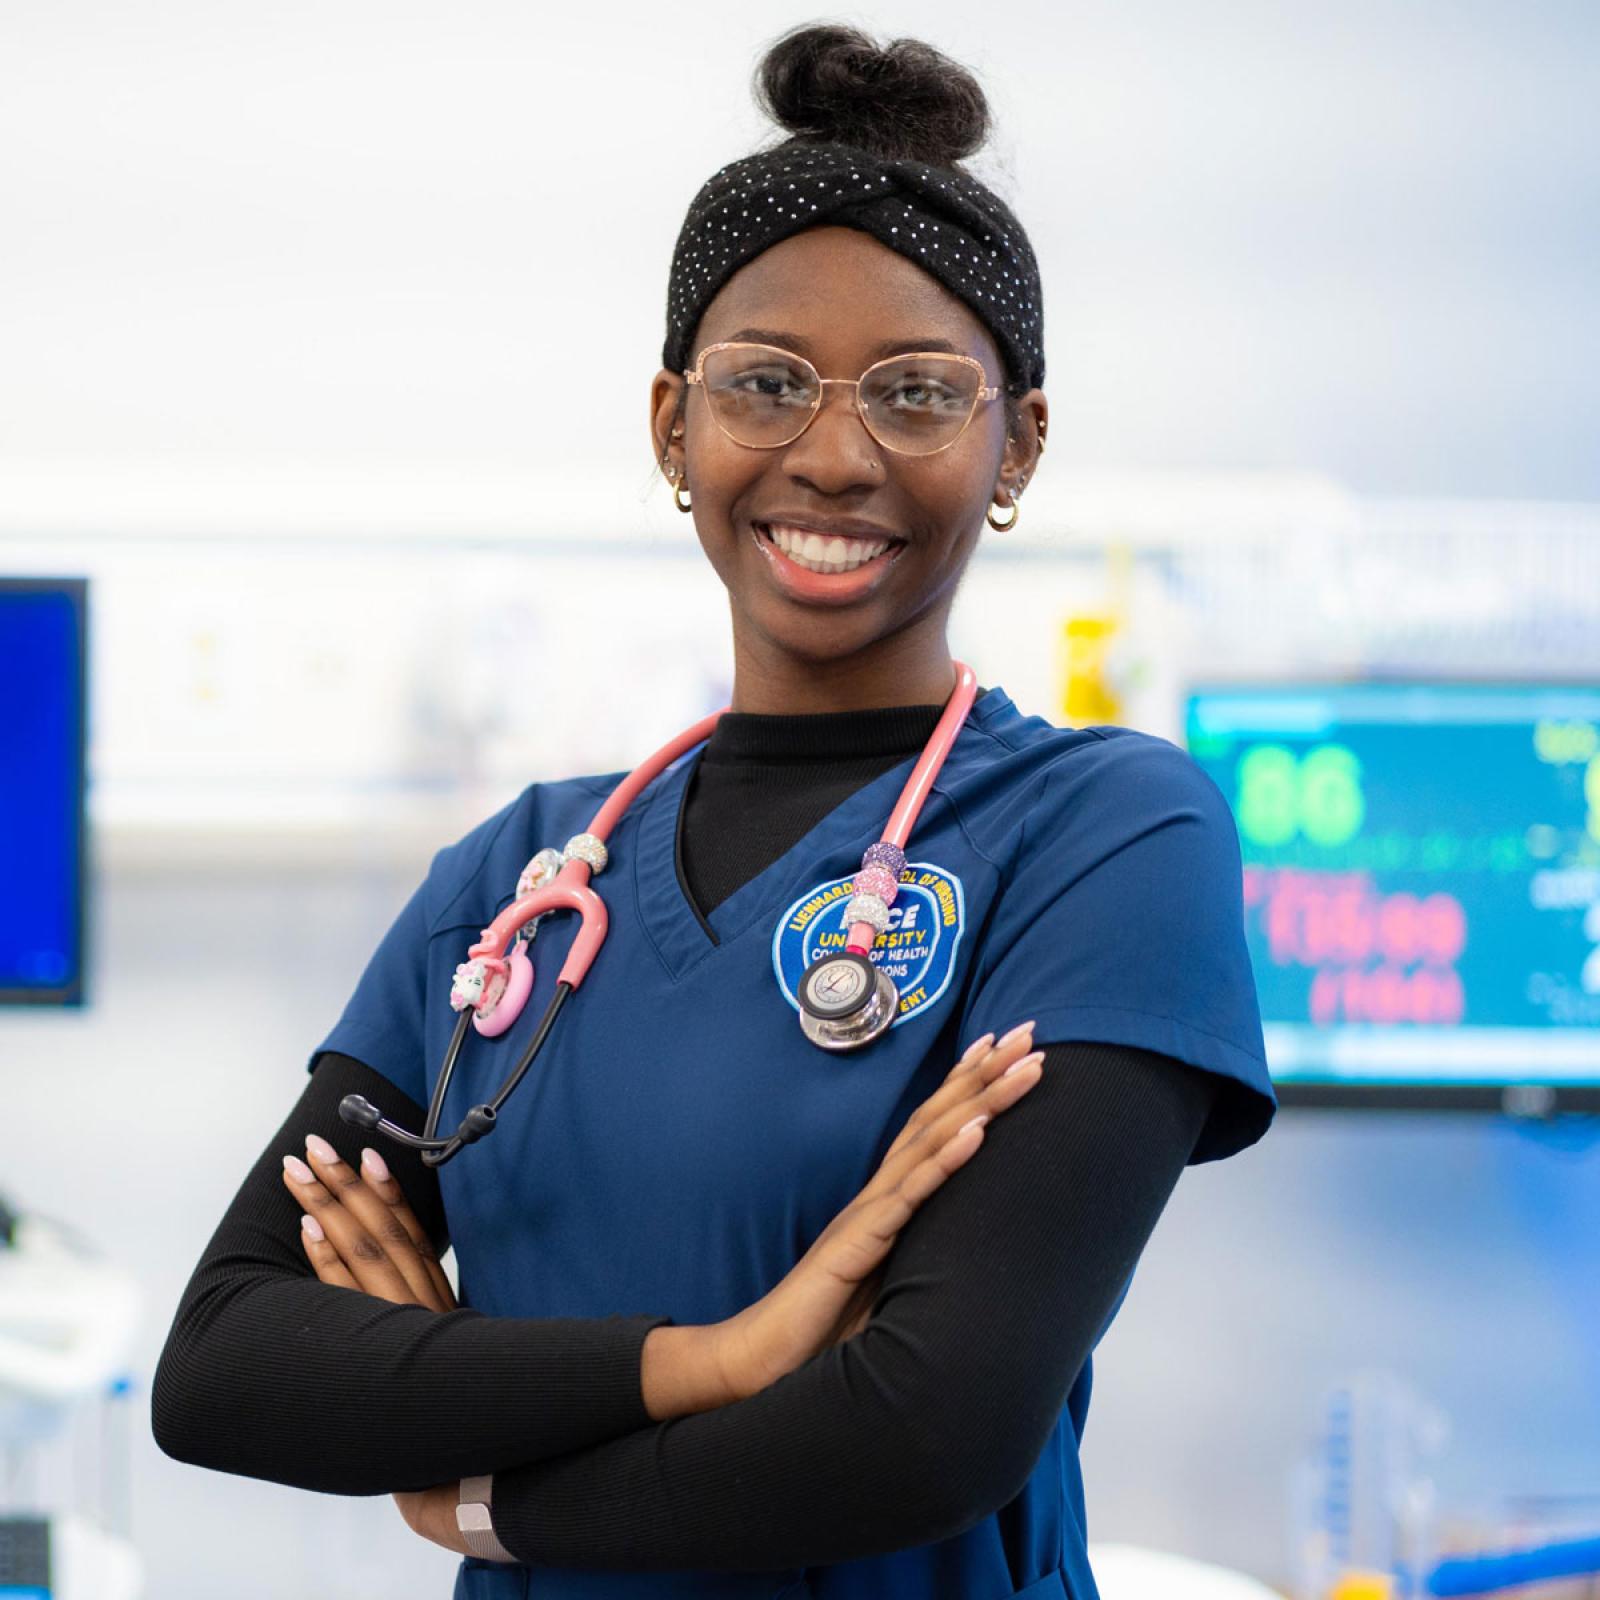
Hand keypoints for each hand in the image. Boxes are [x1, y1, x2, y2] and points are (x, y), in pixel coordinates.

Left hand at [280, 1135, 460, 1542]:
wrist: (475, 1456)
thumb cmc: (461, 1410)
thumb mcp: (456, 1355)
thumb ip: (432, 1324)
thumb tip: (409, 1289)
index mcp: (436, 1304)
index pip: (408, 1234)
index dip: (387, 1192)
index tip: (367, 1155)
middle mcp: (417, 1306)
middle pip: (378, 1232)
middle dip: (342, 1186)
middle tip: (313, 1146)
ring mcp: (397, 1325)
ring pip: (360, 1252)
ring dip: (327, 1206)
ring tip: (299, 1171)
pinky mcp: (378, 1347)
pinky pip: (347, 1297)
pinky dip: (326, 1260)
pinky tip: (307, 1228)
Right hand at [713, 1022, 1043, 1400]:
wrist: (762, 1360)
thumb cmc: (823, 1328)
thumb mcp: (889, 1286)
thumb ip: (922, 1258)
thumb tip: (971, 1252)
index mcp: (885, 1201)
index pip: (932, 1127)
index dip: (968, 1085)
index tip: (1006, 1048)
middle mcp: (878, 1194)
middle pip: (937, 1117)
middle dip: (985, 1072)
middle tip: (1031, 1032)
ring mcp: (868, 1213)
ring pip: (930, 1142)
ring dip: (979, 1099)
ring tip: (1020, 1065)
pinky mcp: (859, 1242)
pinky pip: (909, 1195)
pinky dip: (945, 1159)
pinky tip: (977, 1131)